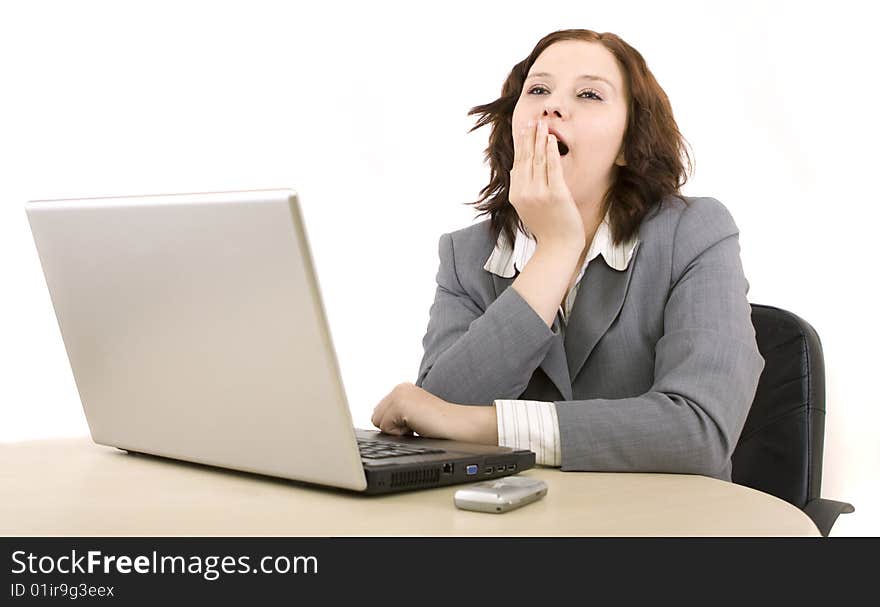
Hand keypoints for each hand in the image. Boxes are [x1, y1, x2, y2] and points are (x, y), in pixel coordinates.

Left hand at [371, 382, 453, 438]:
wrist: (458, 426)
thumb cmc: (440, 426)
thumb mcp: (414, 416)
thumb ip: (397, 415)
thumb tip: (380, 423)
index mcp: (402, 389)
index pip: (379, 414)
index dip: (395, 426)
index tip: (415, 423)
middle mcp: (399, 388)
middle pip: (376, 417)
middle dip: (394, 428)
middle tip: (417, 425)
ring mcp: (399, 394)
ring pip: (378, 422)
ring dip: (397, 431)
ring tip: (417, 425)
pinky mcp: (399, 404)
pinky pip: (385, 427)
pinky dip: (401, 434)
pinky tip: (418, 426)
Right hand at [509, 118, 584, 249]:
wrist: (557, 247)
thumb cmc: (546, 228)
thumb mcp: (525, 208)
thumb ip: (521, 188)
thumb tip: (517, 168)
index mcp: (515, 194)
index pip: (518, 163)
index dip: (521, 144)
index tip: (523, 128)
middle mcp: (524, 192)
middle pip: (526, 158)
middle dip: (529, 136)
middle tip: (532, 119)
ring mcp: (539, 193)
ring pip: (538, 160)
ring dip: (539, 139)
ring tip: (542, 123)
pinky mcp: (555, 195)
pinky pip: (552, 168)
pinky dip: (551, 151)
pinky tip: (551, 139)